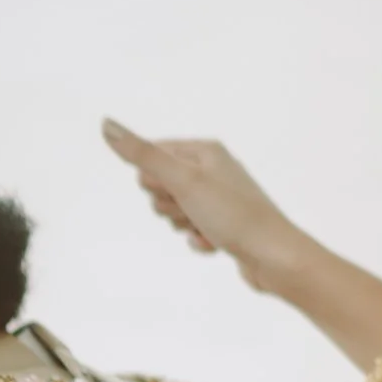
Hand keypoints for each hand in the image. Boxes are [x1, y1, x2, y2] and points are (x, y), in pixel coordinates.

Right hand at [103, 121, 312, 290]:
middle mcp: (214, 169)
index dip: (154, 180)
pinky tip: (217, 243)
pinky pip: (192, 232)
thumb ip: (143, 155)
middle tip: (193, 211)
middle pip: (161, 186)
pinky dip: (199, 240)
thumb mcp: (183, 181)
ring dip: (183, 225)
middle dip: (169, 205)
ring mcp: (219, 198)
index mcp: (206, 150)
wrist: (274, 257)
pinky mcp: (224, 224)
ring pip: (174, 211)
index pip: (153, 155)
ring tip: (207, 228)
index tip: (174, 190)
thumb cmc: (233, 214)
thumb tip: (106, 124)